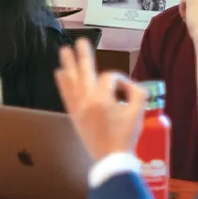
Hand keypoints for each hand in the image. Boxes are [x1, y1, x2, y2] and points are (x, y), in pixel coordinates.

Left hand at [55, 40, 146, 159]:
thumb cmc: (125, 136)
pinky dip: (62, 83)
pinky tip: (59, 73)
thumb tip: (127, 85)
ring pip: (71, 81)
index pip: (110, 78)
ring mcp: (78, 107)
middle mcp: (86, 101)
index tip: (127, 93)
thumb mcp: (139, 111)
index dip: (121, 81)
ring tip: (64, 50)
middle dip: (84, 55)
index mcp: (102, 99)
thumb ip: (137, 92)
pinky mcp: (73, 115)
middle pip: (84, 71)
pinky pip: (65, 95)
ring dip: (68, 65)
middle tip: (81, 41)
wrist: (111, 157)